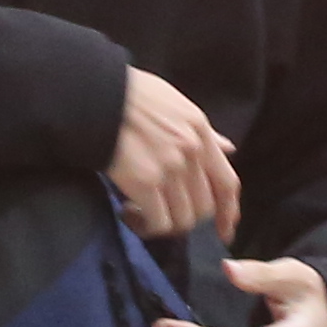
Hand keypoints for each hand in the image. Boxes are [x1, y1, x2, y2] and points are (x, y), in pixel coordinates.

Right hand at [108, 70, 236, 237]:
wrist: (97, 96)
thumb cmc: (131, 96)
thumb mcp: (177, 106)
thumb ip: (204, 132)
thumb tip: (228, 149)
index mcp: (201, 132)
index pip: (227, 182)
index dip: (229, 212)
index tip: (226, 230)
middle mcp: (192, 152)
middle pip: (204, 207)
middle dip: (184, 217)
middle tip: (161, 212)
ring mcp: (170, 168)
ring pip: (183, 218)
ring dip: (162, 223)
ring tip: (139, 211)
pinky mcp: (145, 182)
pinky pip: (158, 222)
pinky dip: (145, 225)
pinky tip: (127, 211)